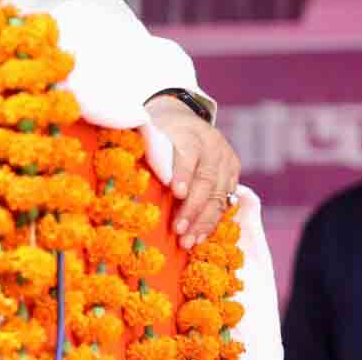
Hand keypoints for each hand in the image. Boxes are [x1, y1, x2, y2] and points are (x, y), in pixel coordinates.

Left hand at [146, 93, 241, 248]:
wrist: (186, 119)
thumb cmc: (161, 131)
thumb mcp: (152, 132)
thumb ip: (147, 150)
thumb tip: (128, 172)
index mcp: (190, 133)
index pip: (188, 153)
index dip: (183, 173)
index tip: (176, 192)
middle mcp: (213, 147)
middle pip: (206, 180)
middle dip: (192, 208)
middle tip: (178, 230)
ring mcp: (226, 161)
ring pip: (219, 195)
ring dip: (203, 222)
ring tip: (188, 242)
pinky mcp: (233, 174)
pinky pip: (226, 202)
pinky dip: (212, 221)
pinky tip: (200, 237)